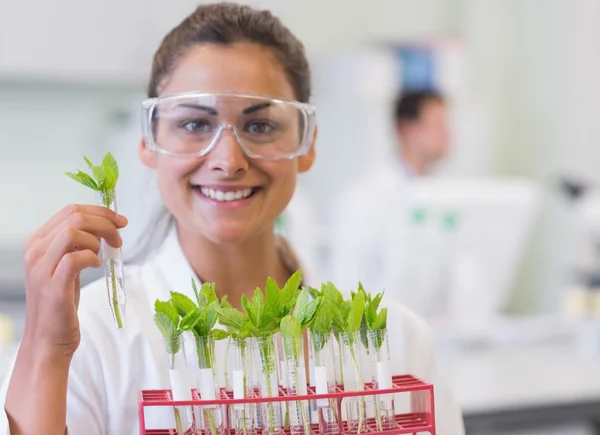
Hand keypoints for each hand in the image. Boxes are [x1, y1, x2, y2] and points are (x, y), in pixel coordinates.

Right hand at [21, 204, 127, 356]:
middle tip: (119, 237)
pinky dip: (92, 258)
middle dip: (105, 222)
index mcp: (37, 242)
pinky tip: (97, 267)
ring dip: (99, 239)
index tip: (119, 221)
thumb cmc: (60, 302)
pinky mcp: (53, 285)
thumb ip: (77, 245)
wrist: (48, 338)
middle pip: (74, 216)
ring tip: (105, 255)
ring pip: (74, 232)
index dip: (100, 212)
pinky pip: (76, 258)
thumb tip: (105, 225)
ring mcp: (41, 268)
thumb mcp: (65, 267)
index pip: (70, 210)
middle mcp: (35, 251)